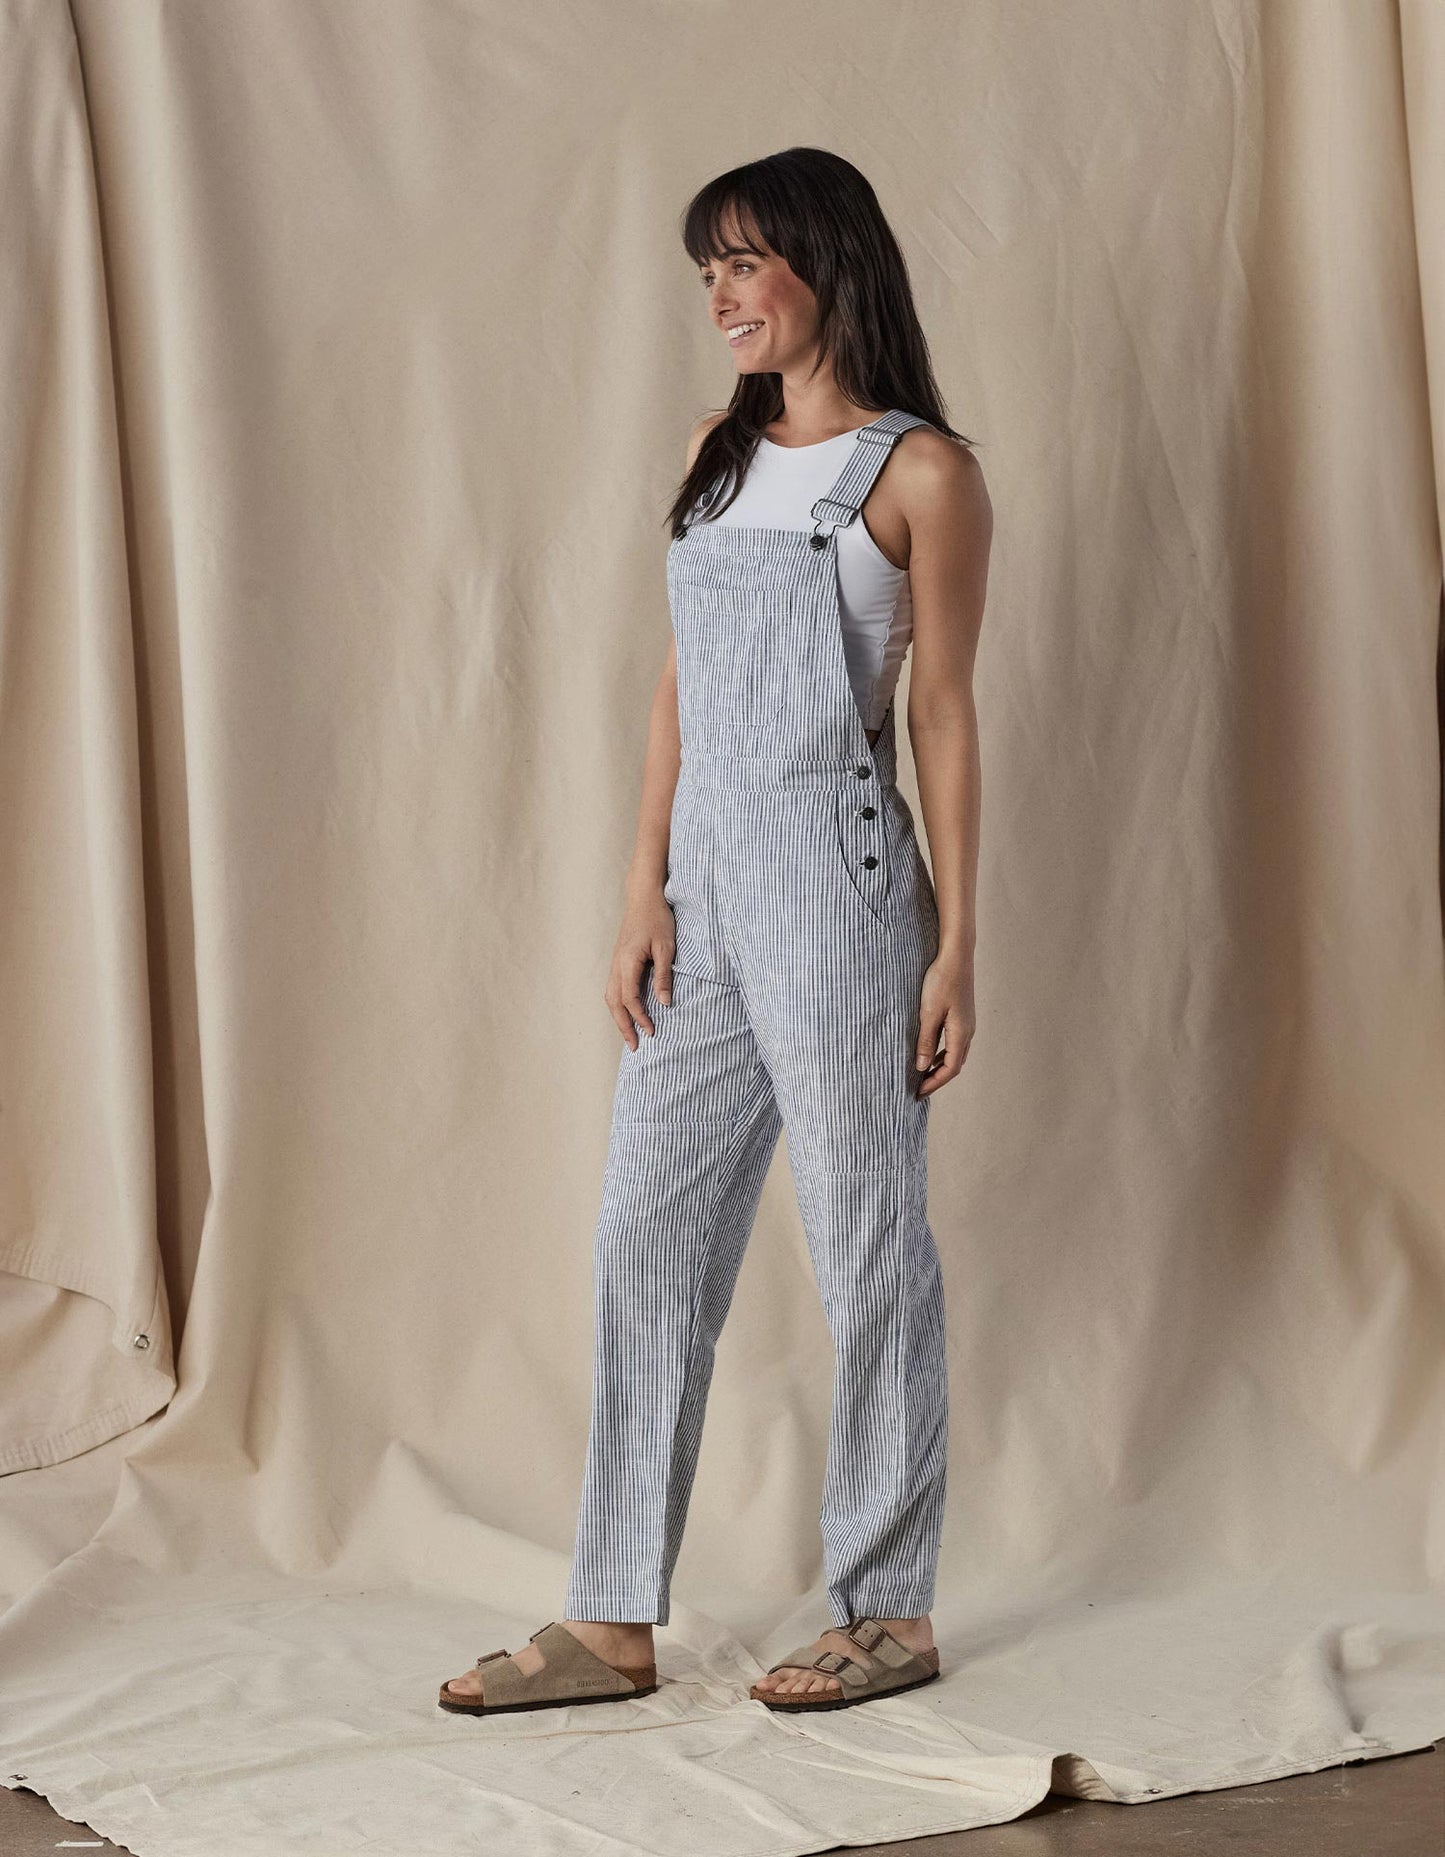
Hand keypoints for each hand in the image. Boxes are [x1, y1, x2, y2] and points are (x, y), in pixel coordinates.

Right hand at [605, 887, 675, 1048]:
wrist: (644, 897)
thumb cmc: (657, 919)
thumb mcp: (666, 947)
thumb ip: (663, 976)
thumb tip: (664, 1003)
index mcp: (627, 962)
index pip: (631, 999)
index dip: (641, 1018)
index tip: (653, 1032)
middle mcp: (616, 965)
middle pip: (614, 1003)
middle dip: (623, 1027)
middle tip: (634, 1047)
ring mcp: (614, 963)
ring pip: (610, 997)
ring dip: (619, 1018)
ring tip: (629, 1034)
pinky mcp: (618, 961)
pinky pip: (613, 988)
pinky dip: (618, 1005)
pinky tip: (627, 1013)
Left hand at [914, 943, 974, 1096]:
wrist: (956, 956)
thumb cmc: (942, 982)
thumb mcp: (929, 1013)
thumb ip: (925, 1040)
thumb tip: (922, 1067)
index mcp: (961, 1034)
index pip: (950, 1069)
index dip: (934, 1083)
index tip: (918, 1092)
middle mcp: (968, 1031)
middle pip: (954, 1064)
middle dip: (938, 1078)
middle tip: (919, 1088)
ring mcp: (967, 1023)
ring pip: (955, 1053)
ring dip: (940, 1065)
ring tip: (923, 1074)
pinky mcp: (962, 1015)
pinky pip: (954, 1041)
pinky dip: (942, 1052)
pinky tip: (930, 1051)